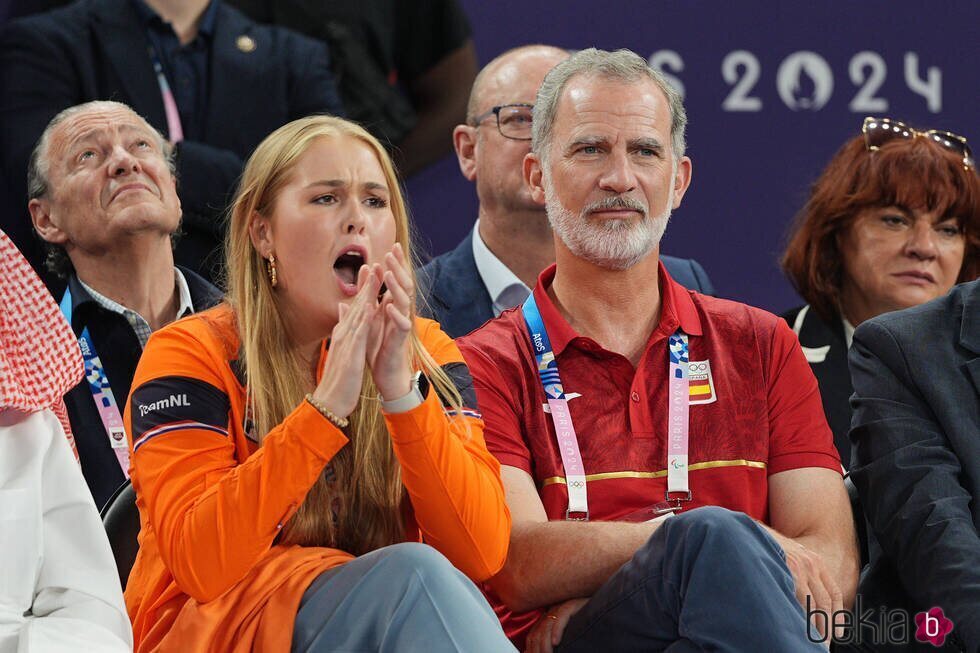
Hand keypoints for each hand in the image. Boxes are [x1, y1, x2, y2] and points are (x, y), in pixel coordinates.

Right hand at [310, 264, 381, 418]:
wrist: (329, 401)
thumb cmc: (338, 378)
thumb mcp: (342, 349)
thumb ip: (343, 328)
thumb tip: (343, 309)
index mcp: (345, 334)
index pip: (356, 307)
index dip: (364, 289)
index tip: (371, 270)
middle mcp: (344, 334)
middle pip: (357, 305)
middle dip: (366, 284)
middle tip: (374, 262)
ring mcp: (346, 342)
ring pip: (358, 314)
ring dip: (367, 294)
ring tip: (375, 275)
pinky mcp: (350, 354)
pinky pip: (359, 333)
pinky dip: (365, 318)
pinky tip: (372, 305)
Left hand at [366, 243, 414, 399]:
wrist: (386, 373)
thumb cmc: (378, 346)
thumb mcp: (369, 318)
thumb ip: (366, 299)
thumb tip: (364, 280)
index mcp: (393, 305)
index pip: (396, 280)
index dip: (395, 265)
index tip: (391, 247)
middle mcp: (400, 311)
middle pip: (404, 285)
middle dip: (398, 268)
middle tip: (391, 252)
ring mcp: (402, 324)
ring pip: (404, 301)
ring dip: (396, 287)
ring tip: (388, 274)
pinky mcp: (400, 339)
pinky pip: (402, 324)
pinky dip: (395, 314)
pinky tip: (388, 305)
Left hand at [524, 598, 588, 652]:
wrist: (602, 607)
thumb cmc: (587, 625)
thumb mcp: (568, 635)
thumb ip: (555, 642)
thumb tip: (546, 651)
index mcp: (548, 619)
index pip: (533, 636)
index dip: (531, 650)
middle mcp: (552, 612)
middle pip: (537, 633)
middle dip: (537, 650)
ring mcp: (561, 607)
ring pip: (546, 627)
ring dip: (545, 645)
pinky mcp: (573, 604)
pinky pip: (561, 617)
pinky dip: (557, 631)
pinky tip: (556, 642)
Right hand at [767, 530, 842, 644]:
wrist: (750, 532)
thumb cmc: (766, 547)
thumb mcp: (790, 556)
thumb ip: (801, 573)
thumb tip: (805, 598)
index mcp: (815, 561)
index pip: (834, 593)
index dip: (837, 615)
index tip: (838, 632)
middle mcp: (812, 564)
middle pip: (826, 602)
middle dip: (827, 626)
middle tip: (824, 643)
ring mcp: (801, 568)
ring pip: (815, 605)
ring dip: (816, 626)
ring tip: (813, 641)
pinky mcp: (791, 572)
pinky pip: (801, 601)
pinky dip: (803, 617)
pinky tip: (800, 626)